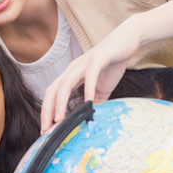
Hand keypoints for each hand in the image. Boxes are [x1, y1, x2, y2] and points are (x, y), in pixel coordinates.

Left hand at [40, 17, 142, 131]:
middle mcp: (73, 68)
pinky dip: (88, 88)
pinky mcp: (98, 58)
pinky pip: (90, 74)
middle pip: (53, 90)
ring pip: (66, 83)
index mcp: (71, 75)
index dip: (47, 112)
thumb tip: (90, 121)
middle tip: (46, 130)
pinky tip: (89, 102)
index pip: (52, 95)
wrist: (126, 41)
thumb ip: (94, 103)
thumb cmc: (111, 65)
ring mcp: (84, 62)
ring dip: (61, 102)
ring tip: (60, 120)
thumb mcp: (101, 89)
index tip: (46, 131)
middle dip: (47, 110)